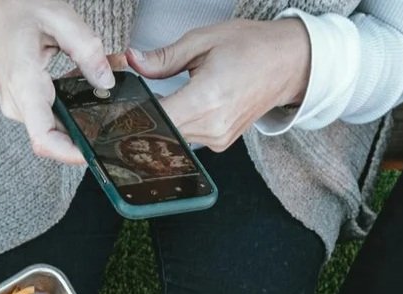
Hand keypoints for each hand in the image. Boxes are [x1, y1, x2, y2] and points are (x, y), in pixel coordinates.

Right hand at [0, 0, 115, 164]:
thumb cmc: (9, 11)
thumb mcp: (56, 17)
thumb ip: (86, 48)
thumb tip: (107, 81)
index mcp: (23, 84)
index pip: (44, 139)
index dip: (71, 154)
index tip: (95, 153)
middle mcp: (17, 103)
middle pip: (56, 135)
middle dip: (88, 124)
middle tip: (114, 106)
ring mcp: (17, 106)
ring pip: (55, 126)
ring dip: (80, 112)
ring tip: (100, 86)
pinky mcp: (21, 104)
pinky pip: (49, 115)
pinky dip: (69, 104)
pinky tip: (82, 84)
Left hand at [128, 19, 310, 152]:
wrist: (289, 63)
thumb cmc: (252, 47)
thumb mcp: (203, 41)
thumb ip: (163, 57)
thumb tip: (132, 62)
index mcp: (207, 99)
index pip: (155, 118)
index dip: (130, 115)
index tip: (114, 109)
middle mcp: (212, 127)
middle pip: (159, 132)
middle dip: (140, 117)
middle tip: (127, 103)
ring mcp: (217, 139)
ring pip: (170, 138)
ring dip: (157, 122)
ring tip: (150, 102)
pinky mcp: (220, 143)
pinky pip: (185, 138)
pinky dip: (173, 125)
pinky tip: (171, 109)